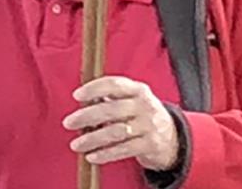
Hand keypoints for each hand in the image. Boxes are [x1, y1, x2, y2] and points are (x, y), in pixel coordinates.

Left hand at [63, 76, 180, 171]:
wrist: (173, 137)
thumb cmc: (141, 114)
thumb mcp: (132, 100)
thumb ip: (109, 97)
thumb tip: (82, 102)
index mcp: (138, 90)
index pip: (114, 84)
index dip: (94, 88)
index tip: (77, 95)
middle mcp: (145, 106)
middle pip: (111, 109)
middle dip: (86, 116)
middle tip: (68, 123)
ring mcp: (149, 126)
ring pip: (116, 132)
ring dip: (92, 139)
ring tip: (76, 144)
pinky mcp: (150, 145)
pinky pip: (123, 150)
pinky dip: (105, 154)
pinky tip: (91, 156)